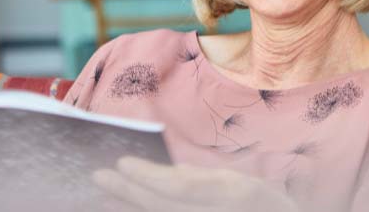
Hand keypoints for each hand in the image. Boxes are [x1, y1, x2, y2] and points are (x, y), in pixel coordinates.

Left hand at [93, 156, 299, 211]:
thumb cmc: (269, 209)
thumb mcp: (246, 186)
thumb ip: (209, 180)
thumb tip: (172, 171)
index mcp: (236, 195)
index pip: (182, 186)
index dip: (148, 175)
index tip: (121, 162)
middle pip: (164, 207)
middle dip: (128, 191)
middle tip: (99, 175)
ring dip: (129, 209)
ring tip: (105, 197)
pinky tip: (127, 209)